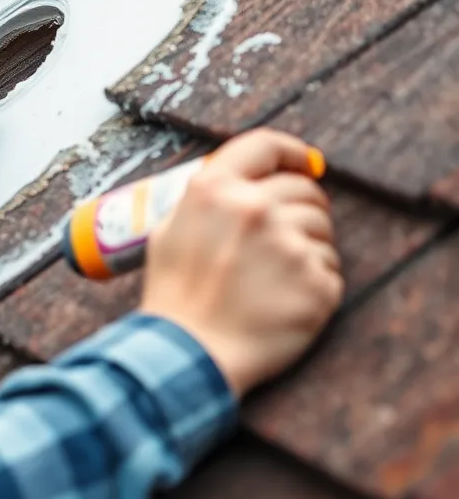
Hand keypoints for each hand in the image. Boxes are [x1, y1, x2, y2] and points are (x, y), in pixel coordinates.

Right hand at [139, 129, 341, 397]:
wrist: (190, 353)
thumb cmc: (176, 295)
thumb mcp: (169, 230)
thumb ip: (205, 200)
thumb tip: (242, 181)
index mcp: (215, 190)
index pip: (265, 145)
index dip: (290, 151)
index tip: (305, 162)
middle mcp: (255, 209)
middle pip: (304, 190)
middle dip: (300, 209)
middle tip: (281, 240)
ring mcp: (289, 245)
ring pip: (321, 230)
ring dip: (307, 247)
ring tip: (274, 278)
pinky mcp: (317, 282)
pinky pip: (330, 269)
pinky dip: (314, 283)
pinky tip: (284, 301)